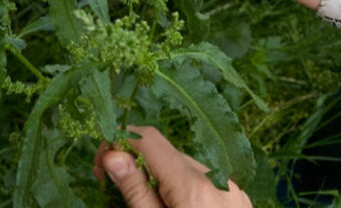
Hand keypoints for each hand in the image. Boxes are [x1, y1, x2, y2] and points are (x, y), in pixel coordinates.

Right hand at [94, 126, 251, 206]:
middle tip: (115, 186)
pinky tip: (176, 207)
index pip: (148, 138)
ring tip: (149, 203)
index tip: (102, 167)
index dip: (119, 143)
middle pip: (165, 150)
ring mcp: (231, 187)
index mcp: (192, 186)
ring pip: (184, 163)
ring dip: (160, 174)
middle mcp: (215, 177)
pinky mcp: (238, 197)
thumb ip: (136, 191)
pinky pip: (204, 178)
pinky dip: (183, 185)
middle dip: (137, 162)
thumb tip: (112, 154)